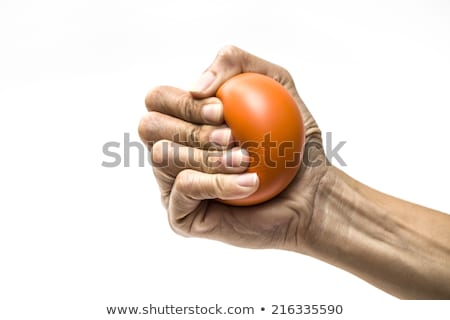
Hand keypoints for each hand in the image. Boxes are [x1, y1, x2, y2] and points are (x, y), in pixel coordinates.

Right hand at [139, 45, 326, 251]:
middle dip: (191, 128)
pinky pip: (184, 190)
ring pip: (163, 157)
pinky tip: (250, 182)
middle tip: (232, 137)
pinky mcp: (183, 216)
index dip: (182, 101)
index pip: (158, 99)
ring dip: (207, 156)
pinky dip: (218, 182)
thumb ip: (235, 62)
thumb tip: (194, 86)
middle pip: (149, 127)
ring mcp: (173, 185)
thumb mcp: (277, 82)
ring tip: (246, 160)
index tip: (223, 110)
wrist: (310, 189)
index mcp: (184, 120)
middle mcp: (172, 150)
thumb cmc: (292, 139)